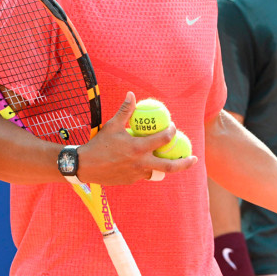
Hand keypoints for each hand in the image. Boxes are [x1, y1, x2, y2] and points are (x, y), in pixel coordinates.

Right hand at [78, 92, 197, 183]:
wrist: (83, 166)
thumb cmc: (98, 144)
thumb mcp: (112, 125)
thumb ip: (125, 111)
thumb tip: (132, 94)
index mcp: (138, 148)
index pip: (164, 139)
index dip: (172, 132)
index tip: (173, 127)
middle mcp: (141, 163)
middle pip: (170, 166)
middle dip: (185, 163)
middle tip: (194, 158)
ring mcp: (137, 174)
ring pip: (157, 171)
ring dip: (164, 165)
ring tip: (171, 159)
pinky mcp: (131, 181)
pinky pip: (144, 174)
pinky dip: (147, 168)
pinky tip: (146, 162)